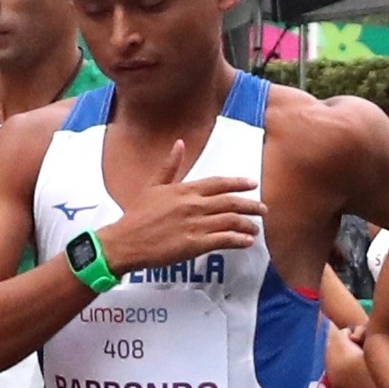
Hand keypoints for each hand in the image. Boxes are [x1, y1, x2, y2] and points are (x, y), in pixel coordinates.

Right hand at [98, 174, 262, 272]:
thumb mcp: (152, 186)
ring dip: (247, 224)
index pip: (218, 183)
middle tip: (263, 209)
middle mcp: (193, 205)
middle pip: (230, 202)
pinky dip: (238, 240)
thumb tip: (179, 143)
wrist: (125, 241)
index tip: (252, 183)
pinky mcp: (194, 244)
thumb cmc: (137, 215)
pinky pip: (224, 239)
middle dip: (250, 205)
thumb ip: (169, 166)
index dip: (238, 183)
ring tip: (256, 228)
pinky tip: (247, 241)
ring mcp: (195, 224)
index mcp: (184, 189)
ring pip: (230, 221)